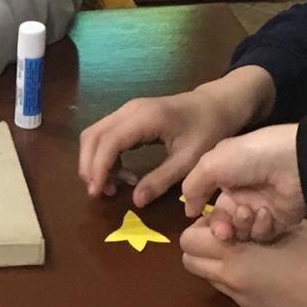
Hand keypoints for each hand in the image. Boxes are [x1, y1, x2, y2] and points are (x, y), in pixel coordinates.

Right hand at [78, 67, 274, 206]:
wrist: (216, 105)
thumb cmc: (207, 130)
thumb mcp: (189, 160)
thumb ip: (162, 180)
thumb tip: (136, 201)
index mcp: (145, 118)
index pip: (109, 141)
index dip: (98, 167)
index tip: (98, 192)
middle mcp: (129, 109)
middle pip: (93, 135)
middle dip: (90, 166)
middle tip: (101, 193)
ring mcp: (127, 109)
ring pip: (96, 134)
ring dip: (95, 161)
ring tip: (113, 186)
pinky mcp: (129, 115)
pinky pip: (106, 134)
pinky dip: (104, 155)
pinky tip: (122, 173)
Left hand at [180, 218, 306, 306]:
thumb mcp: (279, 226)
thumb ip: (247, 223)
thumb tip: (230, 218)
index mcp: (236, 257)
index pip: (188, 241)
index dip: (200, 226)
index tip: (221, 219)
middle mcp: (232, 282)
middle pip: (190, 262)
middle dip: (201, 245)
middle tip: (226, 233)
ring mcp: (243, 302)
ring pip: (209, 278)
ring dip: (216, 262)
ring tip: (244, 249)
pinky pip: (231, 292)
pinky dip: (235, 278)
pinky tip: (262, 269)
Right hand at [181, 123, 305, 240]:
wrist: (291, 163)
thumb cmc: (246, 157)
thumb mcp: (211, 164)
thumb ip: (193, 187)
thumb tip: (188, 211)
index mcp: (225, 177)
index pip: (210, 204)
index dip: (206, 215)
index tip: (201, 222)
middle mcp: (241, 194)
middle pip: (224, 222)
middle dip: (222, 228)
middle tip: (224, 233)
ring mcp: (259, 208)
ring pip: (241, 230)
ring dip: (241, 225)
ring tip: (247, 213)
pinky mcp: (278, 221)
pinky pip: (262, 234)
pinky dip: (261, 226)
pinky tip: (264, 213)